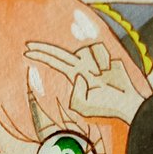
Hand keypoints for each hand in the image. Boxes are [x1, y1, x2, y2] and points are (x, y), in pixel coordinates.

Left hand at [24, 42, 146, 123]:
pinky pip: (98, 49)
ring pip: (84, 52)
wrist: (126, 101)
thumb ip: (74, 95)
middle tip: (27, 45)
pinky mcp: (106, 54)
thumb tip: (79, 75)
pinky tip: (108, 72)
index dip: (41, 56)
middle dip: (43, 50)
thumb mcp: (83, 108)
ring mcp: (93, 59)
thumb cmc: (105, 107)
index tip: (26, 51)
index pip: (55, 63)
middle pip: (59, 54)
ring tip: (102, 79)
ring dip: (92, 66)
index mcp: (75, 76)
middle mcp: (81, 65)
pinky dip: (103, 61)